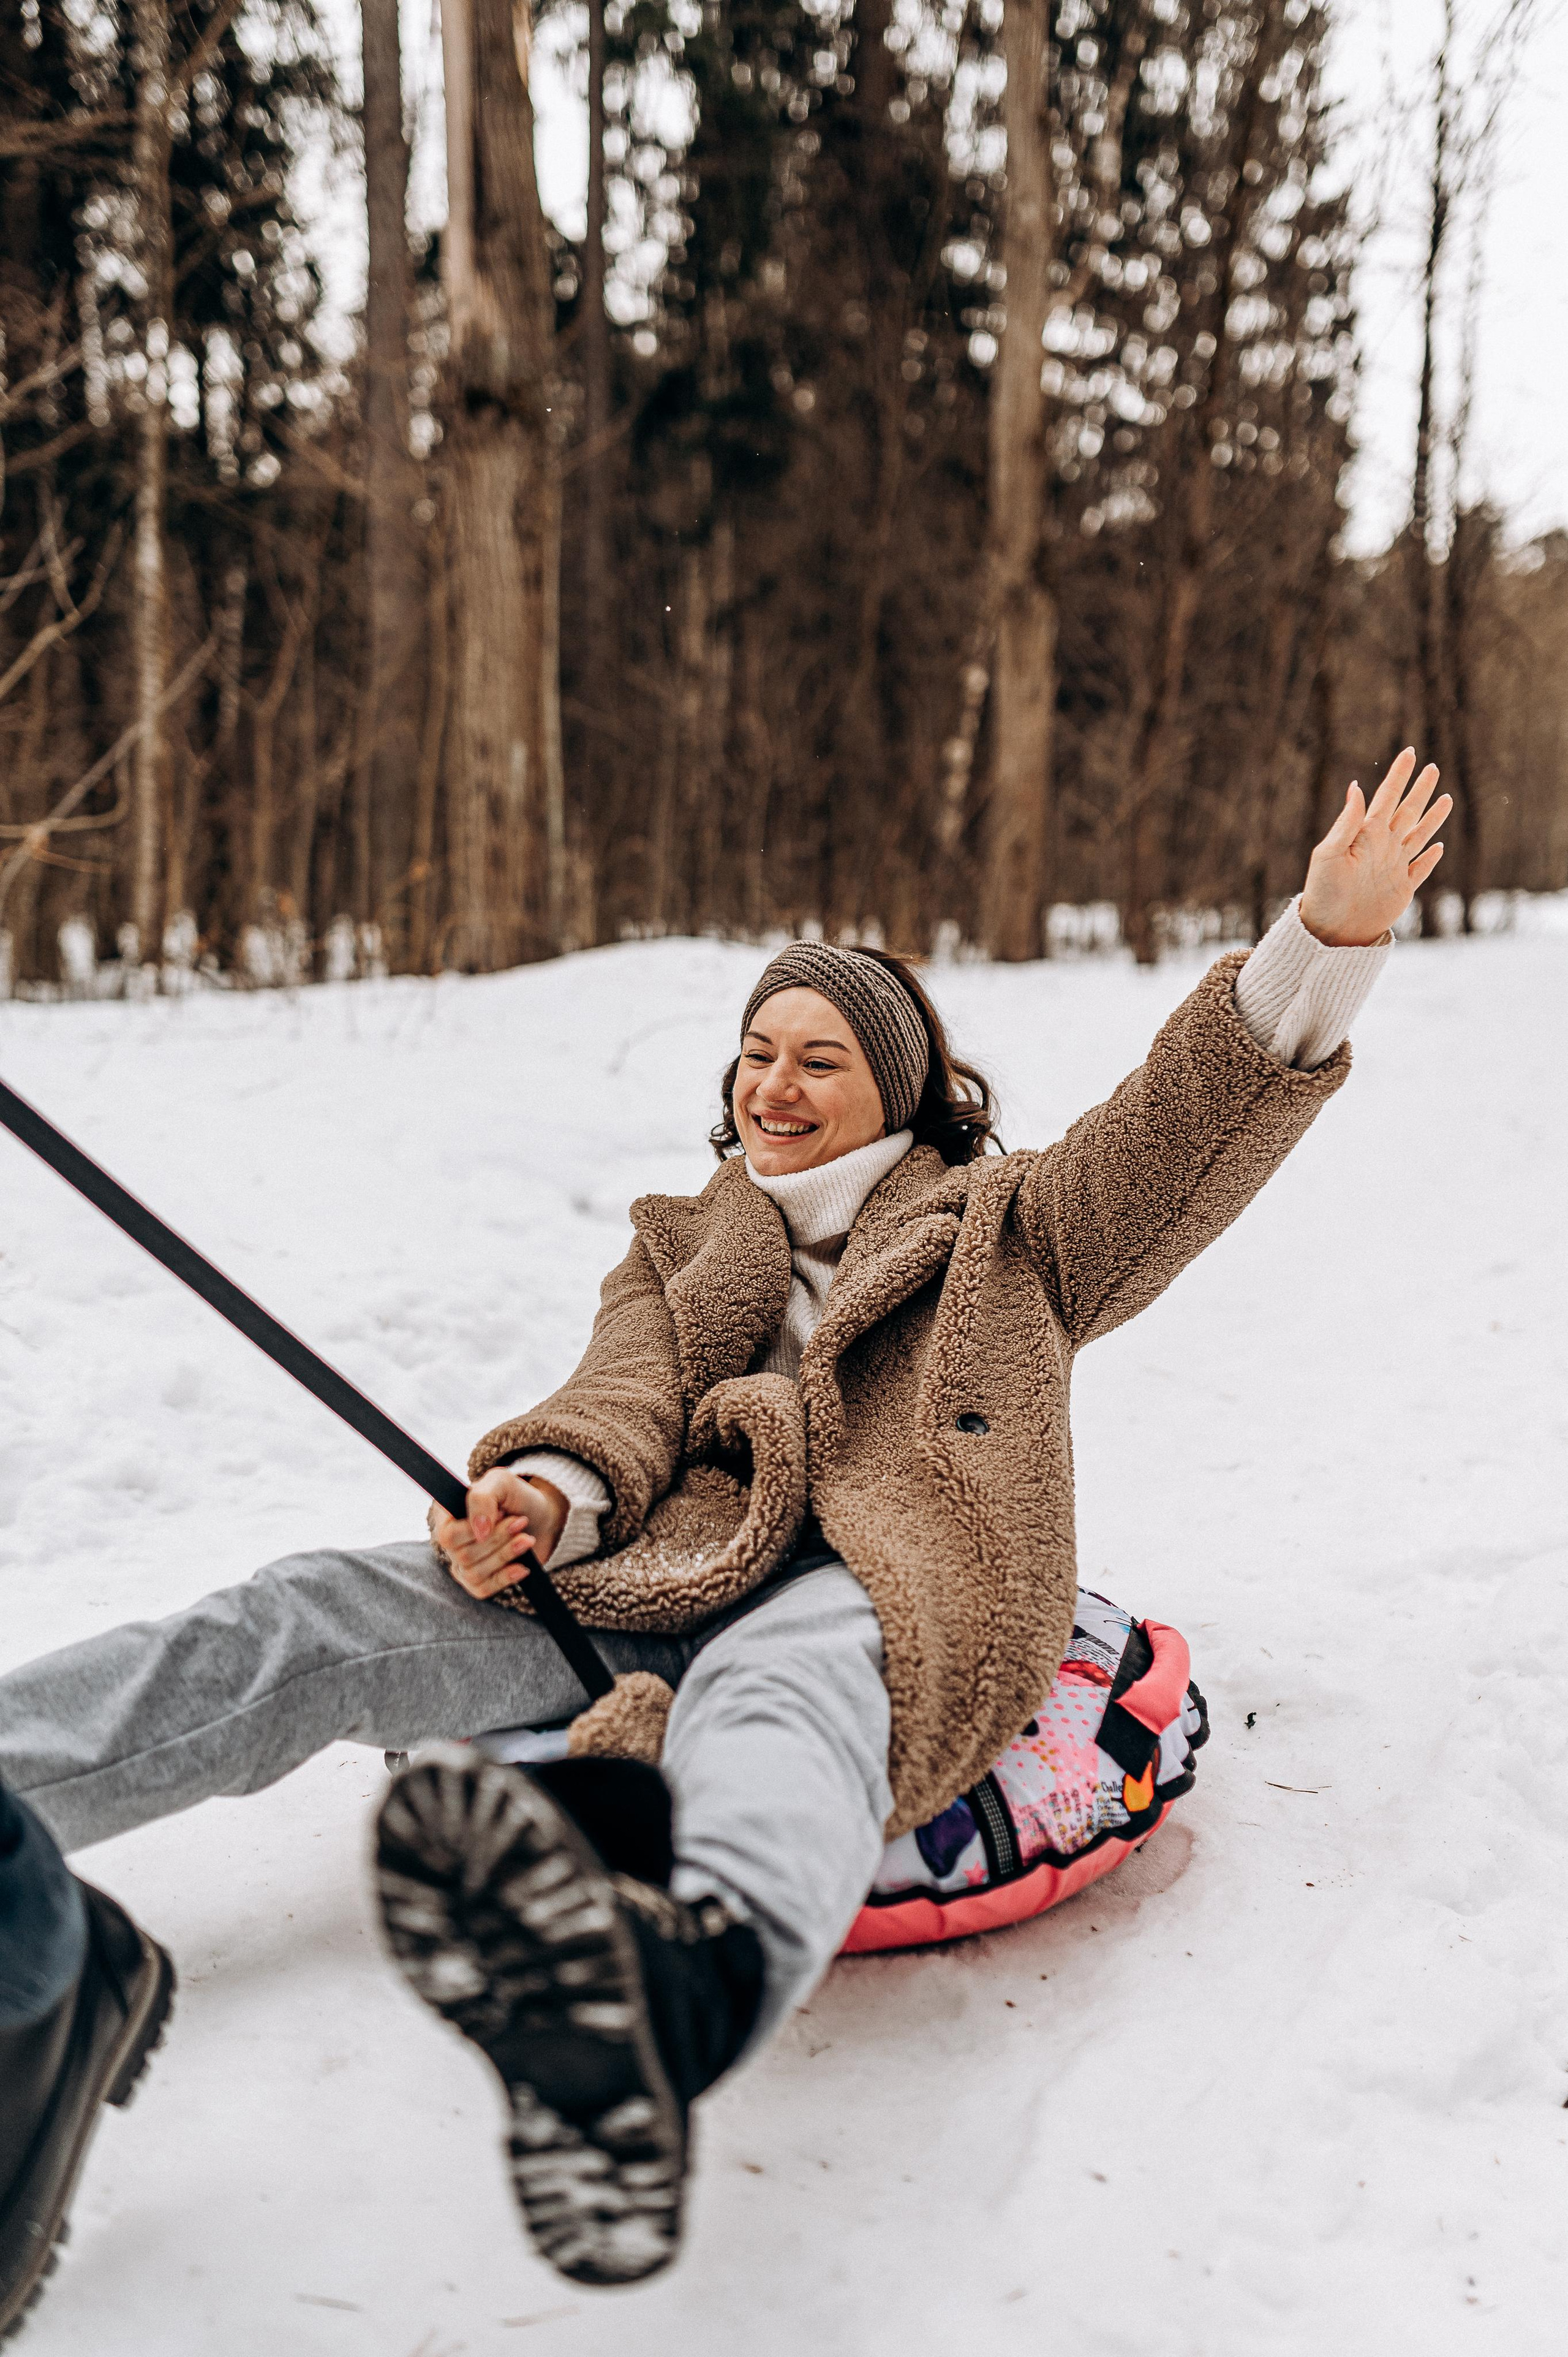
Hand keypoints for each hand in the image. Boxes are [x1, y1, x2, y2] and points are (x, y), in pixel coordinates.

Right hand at [428, 1467, 568, 1600]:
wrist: (541, 1517)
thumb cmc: (516, 1497)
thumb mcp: (500, 1483)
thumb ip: (482, 1498)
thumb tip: (479, 1532)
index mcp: (447, 1514)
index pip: (448, 1534)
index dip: (473, 1531)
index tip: (502, 1514)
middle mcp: (451, 1540)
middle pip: (464, 1555)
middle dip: (498, 1539)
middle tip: (521, 1522)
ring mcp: (462, 1563)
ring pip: (474, 1573)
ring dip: (505, 1555)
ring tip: (527, 1540)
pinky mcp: (478, 1580)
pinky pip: (482, 1590)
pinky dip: (505, 1579)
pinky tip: (523, 1568)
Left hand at [1298, 747, 1451, 947]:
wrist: (1331, 932)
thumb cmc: (1324, 893)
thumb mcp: (1329, 854)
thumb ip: (1346, 823)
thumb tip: (1356, 786)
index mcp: (1366, 835)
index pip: (1387, 798)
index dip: (1399, 776)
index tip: (1409, 753)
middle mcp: (1382, 847)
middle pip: (1408, 812)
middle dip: (1420, 790)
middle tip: (1433, 768)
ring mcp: (1394, 868)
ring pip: (1419, 836)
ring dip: (1432, 818)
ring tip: (1445, 798)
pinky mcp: (1401, 890)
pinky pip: (1420, 870)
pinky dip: (1430, 858)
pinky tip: (1438, 847)